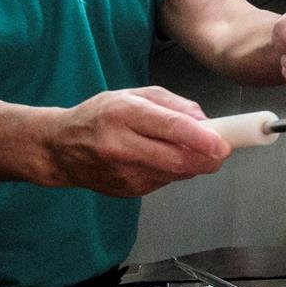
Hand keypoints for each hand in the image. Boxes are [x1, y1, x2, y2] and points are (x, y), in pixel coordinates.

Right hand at [41, 86, 230, 196]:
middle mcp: (122, 145)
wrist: (60, 148)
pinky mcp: (127, 191)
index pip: (170, 128)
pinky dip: (172, 172)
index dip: (202, 139)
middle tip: (222, 151)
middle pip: (177, 161)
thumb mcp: (135, 95)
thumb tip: (205, 122)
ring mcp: (123, 173)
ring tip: (182, 148)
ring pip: (175, 174)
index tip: (224, 144)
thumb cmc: (100, 115)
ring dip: (191, 164)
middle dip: (208, 159)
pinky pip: (164, 182)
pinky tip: (157, 159)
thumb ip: (173, 105)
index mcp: (124, 113)